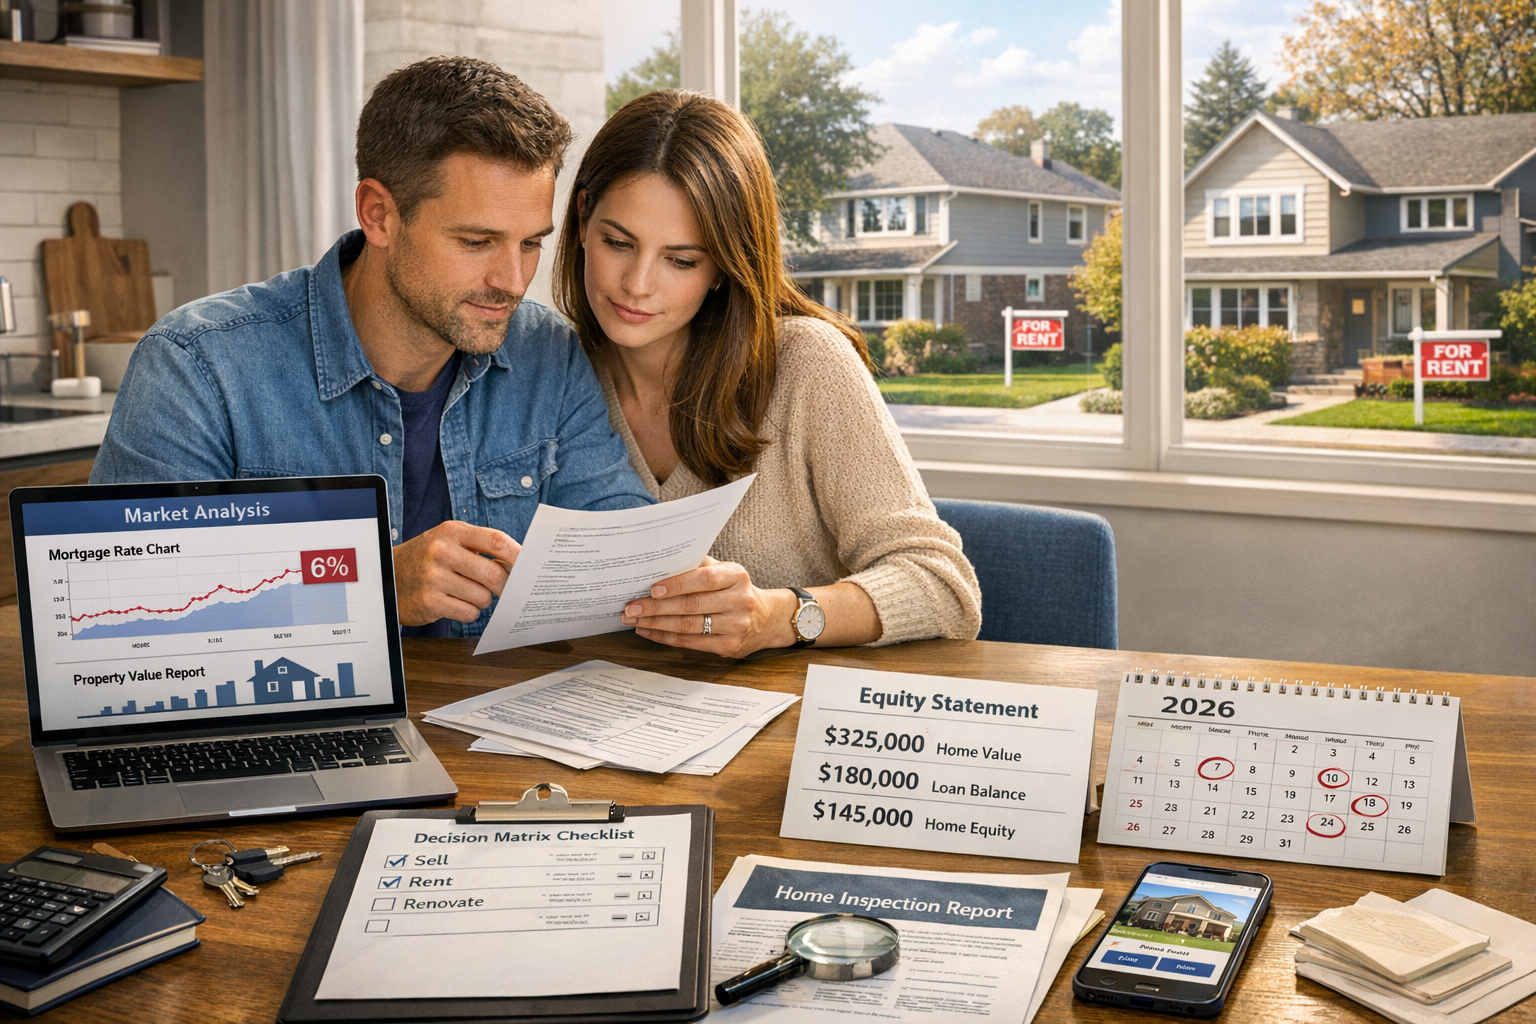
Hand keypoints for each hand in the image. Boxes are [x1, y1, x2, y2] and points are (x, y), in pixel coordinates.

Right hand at [392, 521, 519, 625]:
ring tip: (468, 595)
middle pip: (493, 574)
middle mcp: (442, 551)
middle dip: (504, 587)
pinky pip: (468, 613)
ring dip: (483, 601)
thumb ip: (480, 549)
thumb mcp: (449, 543)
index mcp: (452, 532)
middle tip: (503, 591)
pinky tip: (455, 604)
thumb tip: (519, 566)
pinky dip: (468, 612)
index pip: (496, 541)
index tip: (531, 567)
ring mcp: (434, 576)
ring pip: (483, 597)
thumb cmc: (427, 560)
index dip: (518, 556)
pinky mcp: (429, 601)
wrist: (386, 577)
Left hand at [621, 557, 797, 657]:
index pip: (704, 579)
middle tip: (631, 607)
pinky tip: (649, 631)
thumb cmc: (736, 590)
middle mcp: (739, 601)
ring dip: (656, 624)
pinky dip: (666, 637)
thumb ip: (699, 565)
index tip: (652, 589)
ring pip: (688, 626)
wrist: (768, 619)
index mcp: (737, 576)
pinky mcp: (730, 646)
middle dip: (656, 608)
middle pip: (691, 605)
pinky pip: (691, 643)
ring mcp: (736, 626)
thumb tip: (662, 560)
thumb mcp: (726, 571)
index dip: (676, 584)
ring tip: (634, 620)